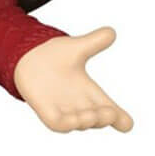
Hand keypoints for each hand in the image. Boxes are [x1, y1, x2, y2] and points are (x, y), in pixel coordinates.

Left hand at [14, 28, 132, 133]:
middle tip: (110, 113)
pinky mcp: (46, 111)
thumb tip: (111, 31)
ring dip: (88, 121)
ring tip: (93, 115)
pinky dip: (67, 123)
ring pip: (80, 123)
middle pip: (98, 119)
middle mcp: (79, 105)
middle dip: (105, 118)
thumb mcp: (77, 48)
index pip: (110, 110)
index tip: (127, 124)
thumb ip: (94, 42)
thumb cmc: (54, 56)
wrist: (27, 57)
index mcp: (90, 93)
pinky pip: (58, 124)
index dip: (120, 119)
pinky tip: (73, 119)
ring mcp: (63, 110)